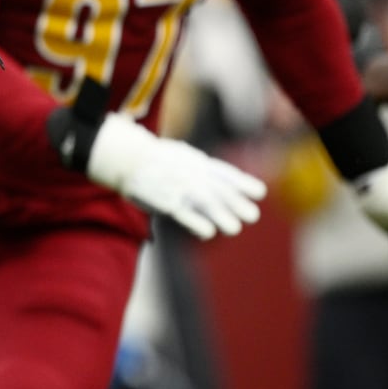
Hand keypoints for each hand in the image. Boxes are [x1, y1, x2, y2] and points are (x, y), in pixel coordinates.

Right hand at [82, 114, 267, 239]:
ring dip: (221, 215)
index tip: (259, 192)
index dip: (242, 182)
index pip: (224, 172)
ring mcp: (178, 186)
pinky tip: (208, 233)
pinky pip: (184, 213)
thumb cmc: (159, 160)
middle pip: (217, 188)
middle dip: (236, 202)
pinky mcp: (164, 200)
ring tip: (234, 228)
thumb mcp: (184, 156)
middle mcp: (190, 173)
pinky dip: (197, 223)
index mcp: (197, 161)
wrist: (128, 157)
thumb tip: (231, 183)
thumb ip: (206, 170)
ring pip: (204, 201)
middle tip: (252, 215)